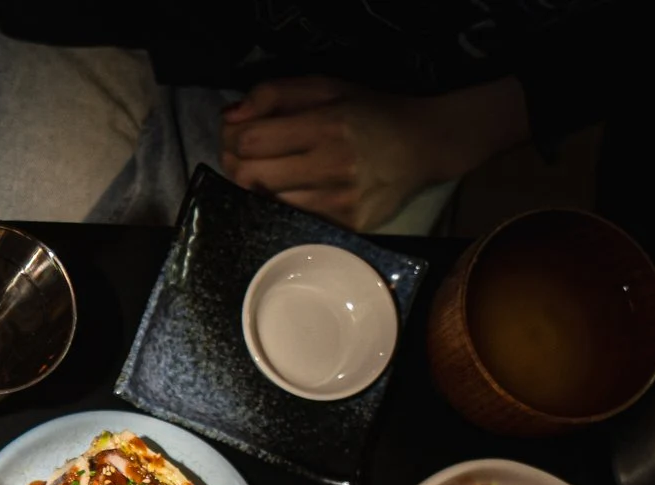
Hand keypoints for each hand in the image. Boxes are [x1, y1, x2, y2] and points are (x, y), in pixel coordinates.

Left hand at [221, 76, 529, 230]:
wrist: (424, 144)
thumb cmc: (370, 112)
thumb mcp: (327, 87)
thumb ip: (274, 94)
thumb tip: (231, 116)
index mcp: (326, 125)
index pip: (249, 140)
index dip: (230, 137)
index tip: (235, 133)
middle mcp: (333, 165)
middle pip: (249, 176)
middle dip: (235, 164)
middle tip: (243, 155)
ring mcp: (340, 201)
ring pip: (265, 203)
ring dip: (257, 188)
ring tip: (271, 171)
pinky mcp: (346, 226)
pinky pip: (291, 221)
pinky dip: (281, 206)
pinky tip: (291, 191)